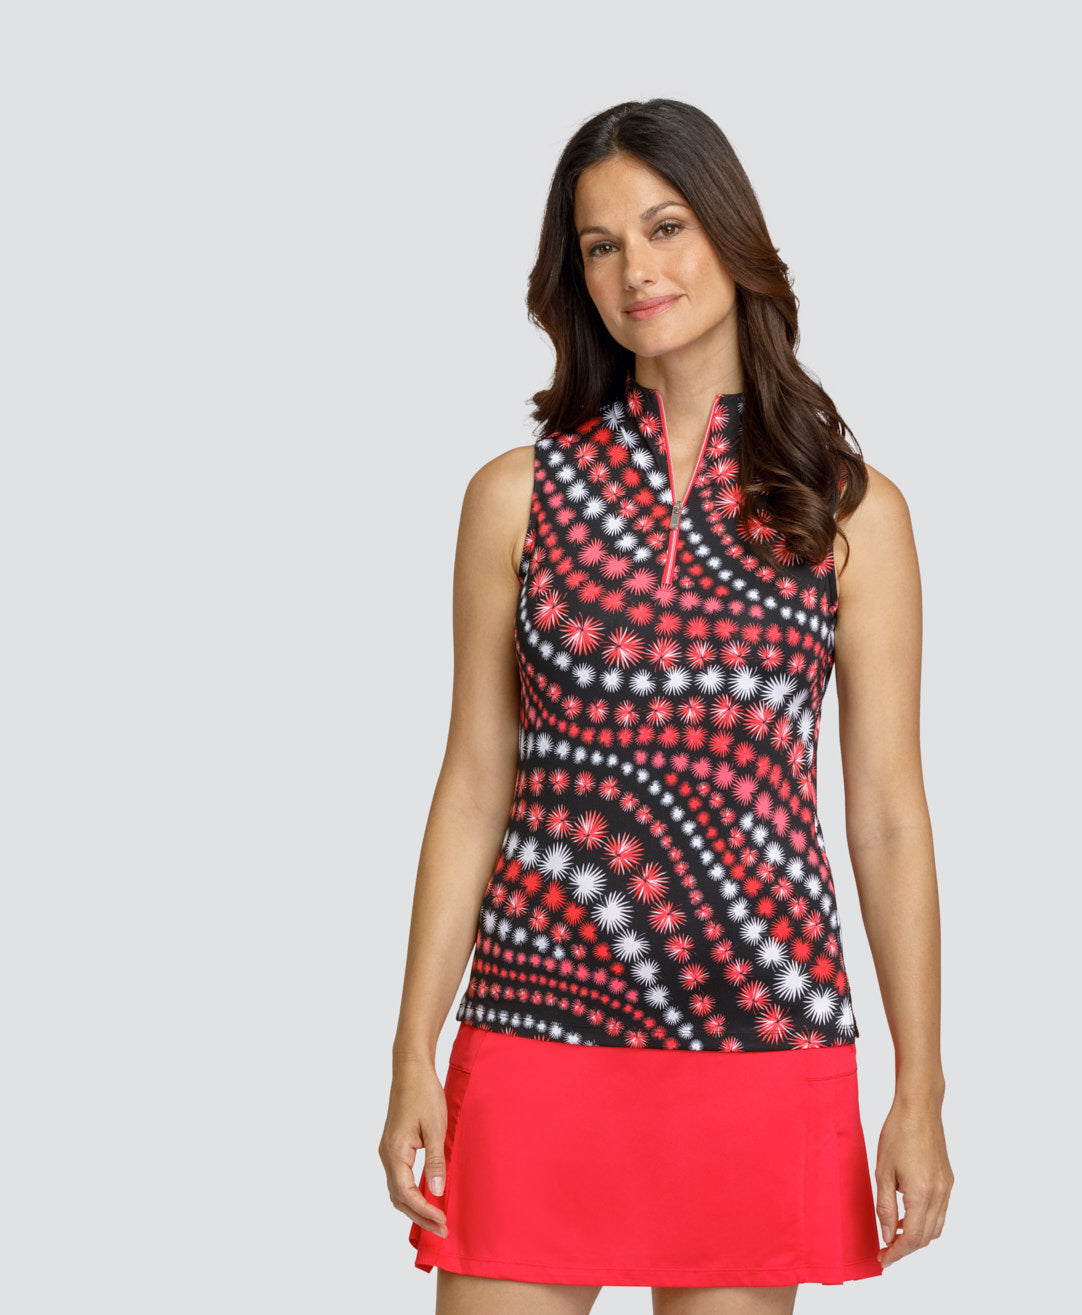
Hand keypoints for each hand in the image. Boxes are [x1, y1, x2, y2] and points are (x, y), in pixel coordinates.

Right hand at [378, 1058, 449, 1239]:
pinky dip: (412, 1193)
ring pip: (398, 1190)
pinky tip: (427, 1197)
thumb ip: (435, 1161)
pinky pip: (400, 1178)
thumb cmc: (424, 1094)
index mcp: (394, 1152)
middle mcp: (387, 1154)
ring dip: (415, 1207)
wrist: (411, 1069)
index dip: (424, 1211)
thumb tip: (436, 1193)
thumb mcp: (435, 1128)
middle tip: (442, 1230)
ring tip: (436, 1220)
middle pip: (399, 1197)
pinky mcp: (394, 1146)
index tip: (443, 1222)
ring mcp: (389, 1150)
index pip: (406, 1193)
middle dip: (420, 1216)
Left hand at [874, 1094, 953, 1267]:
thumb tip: (888, 1236)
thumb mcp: (883, 1172)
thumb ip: (886, 1207)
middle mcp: (939, 1194)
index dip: (897, 1253)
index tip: (883, 1259)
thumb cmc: (897, 1134)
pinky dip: (925, 1221)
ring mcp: (947, 1188)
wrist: (919, 1109)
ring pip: (936, 1228)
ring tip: (894, 1235)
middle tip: (885, 1251)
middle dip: (906, 1248)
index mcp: (922, 1193)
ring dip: (917, 1237)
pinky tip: (908, 1215)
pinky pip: (940, 1213)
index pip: (912, 1238)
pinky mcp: (948, 1181)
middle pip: (926, 1238)